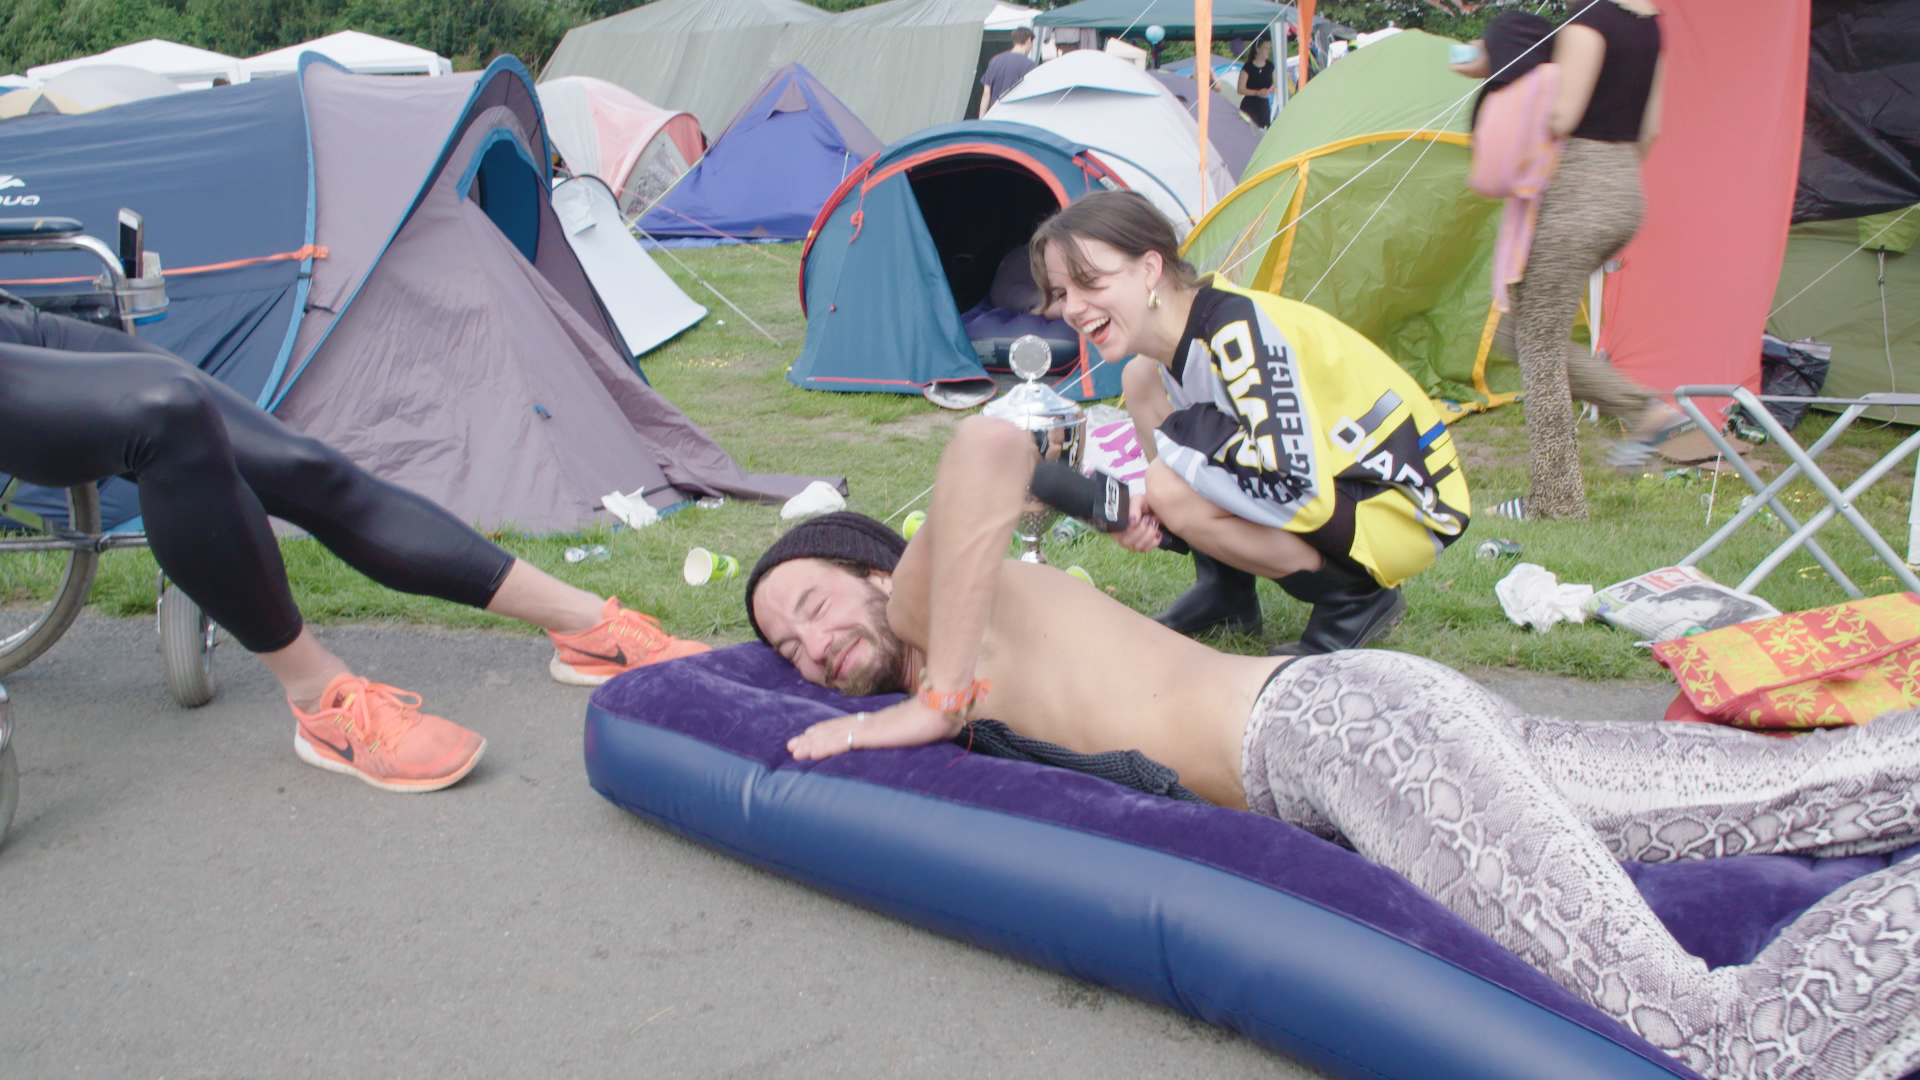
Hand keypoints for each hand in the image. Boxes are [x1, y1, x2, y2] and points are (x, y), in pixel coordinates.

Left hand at [786, 697, 962, 760]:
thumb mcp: (922, 727)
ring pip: (832, 736)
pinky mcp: (871, 735)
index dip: (828, 730)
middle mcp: (871, 722)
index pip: (848, 724)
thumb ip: (914, 731)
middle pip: (835, 728)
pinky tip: (810, 753)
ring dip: (811, 744)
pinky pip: (842, 743)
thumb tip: (919, 733)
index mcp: (881, 721)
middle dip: (812, 737)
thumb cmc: (940, 718)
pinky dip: (823, 747)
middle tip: (792, 745)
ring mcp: (870, 728)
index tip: (812, 735)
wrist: (944, 707)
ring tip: (793, 751)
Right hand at [1112, 496, 1163, 553]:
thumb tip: (1132, 522)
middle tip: (1149, 519)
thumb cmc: (1145, 504)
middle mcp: (1120, 535)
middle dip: (1141, 530)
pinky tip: (1158, 532)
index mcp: (1116, 523)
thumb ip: (1133, 507)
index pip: (1117, 533)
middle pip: (1126, 542)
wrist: (1158, 510)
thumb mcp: (1138, 500)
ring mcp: (1130, 543)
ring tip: (1154, 523)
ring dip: (1149, 534)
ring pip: (1136, 547)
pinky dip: (1154, 541)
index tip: (1141, 519)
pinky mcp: (1141, 548)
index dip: (1129, 528)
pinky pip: (1145, 550)